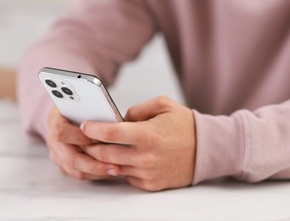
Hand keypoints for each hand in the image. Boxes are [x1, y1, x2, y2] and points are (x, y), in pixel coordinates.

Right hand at [46, 107, 119, 179]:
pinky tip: (109, 171)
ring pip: (75, 170)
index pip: (61, 132)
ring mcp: (56, 154)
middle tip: (114, 166)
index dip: (81, 138)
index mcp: (54, 121)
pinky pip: (79, 174)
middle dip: (94, 164)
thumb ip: (92, 110)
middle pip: (70, 158)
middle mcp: (53, 140)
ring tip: (115, 170)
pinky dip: (95, 174)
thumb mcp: (82, 103)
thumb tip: (114, 122)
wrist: (66, 115)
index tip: (100, 140)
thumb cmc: (78, 108)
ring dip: (97, 172)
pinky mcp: (63, 165)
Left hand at [81, 96, 195, 190]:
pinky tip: (125, 159)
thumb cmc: (185, 125)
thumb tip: (118, 119)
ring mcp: (148, 173)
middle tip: (86, 140)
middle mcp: (145, 156)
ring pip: (114, 167)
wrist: (206, 149)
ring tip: (101, 148)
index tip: (83, 126)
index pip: (110, 133)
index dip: (93, 129)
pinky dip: (122, 168)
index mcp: (147, 134)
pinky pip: (127, 178)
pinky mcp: (151, 184)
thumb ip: (137, 109)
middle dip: (91, 147)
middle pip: (105, 154)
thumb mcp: (163, 105)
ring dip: (104, 159)